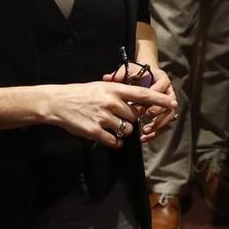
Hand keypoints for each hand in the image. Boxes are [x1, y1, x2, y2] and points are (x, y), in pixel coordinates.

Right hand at [42, 79, 175, 146]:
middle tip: (115, 117)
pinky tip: (107, 136)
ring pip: (126, 130)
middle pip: (134, 117)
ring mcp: (103, 117)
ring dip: (122, 131)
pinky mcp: (95, 131)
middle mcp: (110, 102)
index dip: (158, 100)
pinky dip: (115, 141)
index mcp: (113, 89)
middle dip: (129, 120)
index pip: (142, 94)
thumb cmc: (80, 94)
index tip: (171, 103)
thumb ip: (119, 95)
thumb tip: (137, 104)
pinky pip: (115, 141)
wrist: (57, 103)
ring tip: (109, 126)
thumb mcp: (101, 87)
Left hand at [123, 72, 175, 142]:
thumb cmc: (135, 73)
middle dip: (157, 111)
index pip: (161, 87)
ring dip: (158, 124)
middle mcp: (167, 91)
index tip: (145, 103)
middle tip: (146, 115)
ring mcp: (167, 104)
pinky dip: (155, 133)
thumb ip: (118, 75)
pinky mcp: (163, 114)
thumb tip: (106, 78)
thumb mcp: (128, 71)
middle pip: (169, 103)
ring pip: (169, 116)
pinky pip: (164, 125)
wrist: (142, 77)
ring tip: (145, 130)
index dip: (154, 96)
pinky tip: (144, 138)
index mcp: (161, 78)